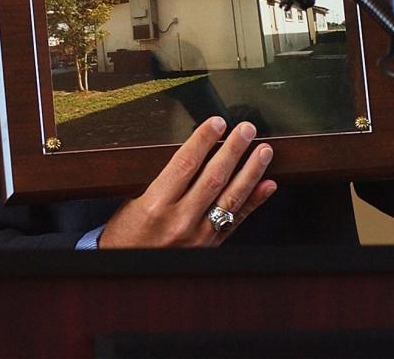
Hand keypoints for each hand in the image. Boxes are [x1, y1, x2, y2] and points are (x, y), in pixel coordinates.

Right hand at [98, 117, 275, 247]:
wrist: (128, 270)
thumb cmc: (126, 234)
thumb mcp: (132, 201)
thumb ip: (162, 182)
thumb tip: (192, 155)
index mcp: (155, 205)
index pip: (185, 164)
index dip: (203, 140)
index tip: (216, 123)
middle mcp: (180, 220)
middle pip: (213, 177)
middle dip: (233, 150)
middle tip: (246, 129)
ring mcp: (199, 236)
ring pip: (230, 198)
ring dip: (250, 172)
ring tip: (263, 151)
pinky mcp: (210, 247)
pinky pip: (236, 221)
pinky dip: (254, 202)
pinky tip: (267, 185)